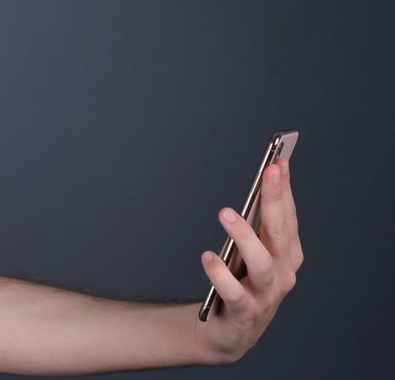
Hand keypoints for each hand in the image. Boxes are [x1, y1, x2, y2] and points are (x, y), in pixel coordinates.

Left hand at [194, 155, 302, 363]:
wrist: (228, 333)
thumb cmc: (240, 283)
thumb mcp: (250, 253)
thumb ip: (255, 225)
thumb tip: (257, 185)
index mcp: (286, 256)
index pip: (288, 218)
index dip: (284, 191)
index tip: (278, 163)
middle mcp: (282, 275)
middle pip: (279, 234)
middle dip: (276, 201)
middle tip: (268, 172)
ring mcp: (265, 296)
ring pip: (262, 265)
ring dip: (245, 236)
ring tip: (226, 214)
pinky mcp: (243, 313)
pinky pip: (234, 293)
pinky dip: (221, 274)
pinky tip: (208, 257)